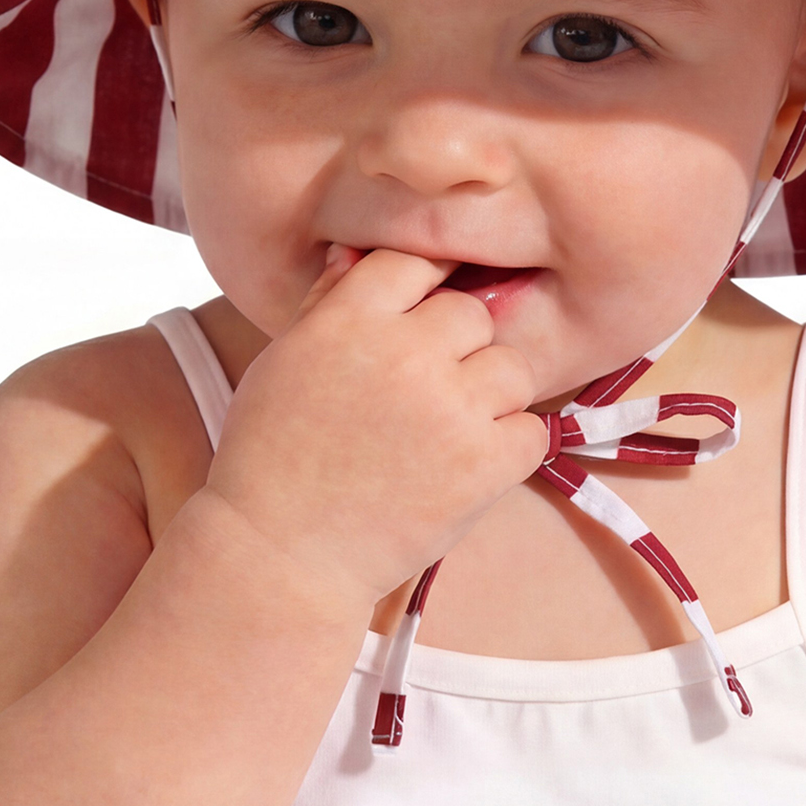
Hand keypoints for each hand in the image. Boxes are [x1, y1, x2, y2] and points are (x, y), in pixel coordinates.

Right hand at [205, 247, 547, 605]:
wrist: (279, 552)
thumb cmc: (272, 455)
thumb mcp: (285, 361)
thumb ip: (327, 303)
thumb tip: (355, 253)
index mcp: (350, 319)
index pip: (417, 260)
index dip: (428, 285)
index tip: (426, 314)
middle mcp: (405, 352)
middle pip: (473, 314)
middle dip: (458, 348)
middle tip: (430, 389)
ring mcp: (449, 408)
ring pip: (512, 368)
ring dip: (491, 395)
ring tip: (452, 429)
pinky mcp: (482, 464)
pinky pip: (533, 429)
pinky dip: (511, 446)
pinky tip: (473, 462)